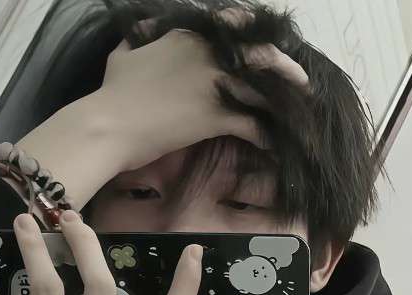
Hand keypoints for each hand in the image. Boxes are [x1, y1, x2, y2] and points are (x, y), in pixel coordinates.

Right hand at [95, 10, 309, 173]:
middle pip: (259, 55)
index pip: (234, 31)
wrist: (108, 124)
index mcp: (188, 36)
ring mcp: (213, 83)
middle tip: (303, 82)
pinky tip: (276, 145)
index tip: (273, 51)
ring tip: (300, 116)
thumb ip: (138, 40)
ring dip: (284, 104)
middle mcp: (206, 54)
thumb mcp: (124, 55)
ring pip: (263, 88)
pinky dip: (267, 136)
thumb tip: (135, 32)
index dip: (258, 41)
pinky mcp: (215, 114)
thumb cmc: (113, 94)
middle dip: (285, 69)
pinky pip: (253, 124)